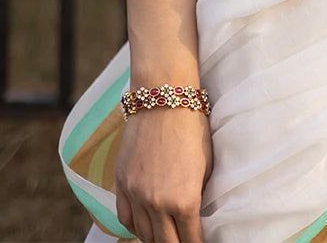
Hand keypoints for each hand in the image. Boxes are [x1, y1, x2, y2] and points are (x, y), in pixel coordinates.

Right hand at [115, 108, 212, 242]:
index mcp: (184, 200)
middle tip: (183, 240)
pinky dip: (135, 227)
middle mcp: (157, 203)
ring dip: (156, 238)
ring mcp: (136, 194)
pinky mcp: (121, 182)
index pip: (190, 241)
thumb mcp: (206, 166)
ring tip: (165, 236)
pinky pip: (125, 219)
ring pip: (143, 235)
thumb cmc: (192, 127)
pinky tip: (145, 226)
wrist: (164, 98)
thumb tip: (197, 216)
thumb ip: (198, 196)